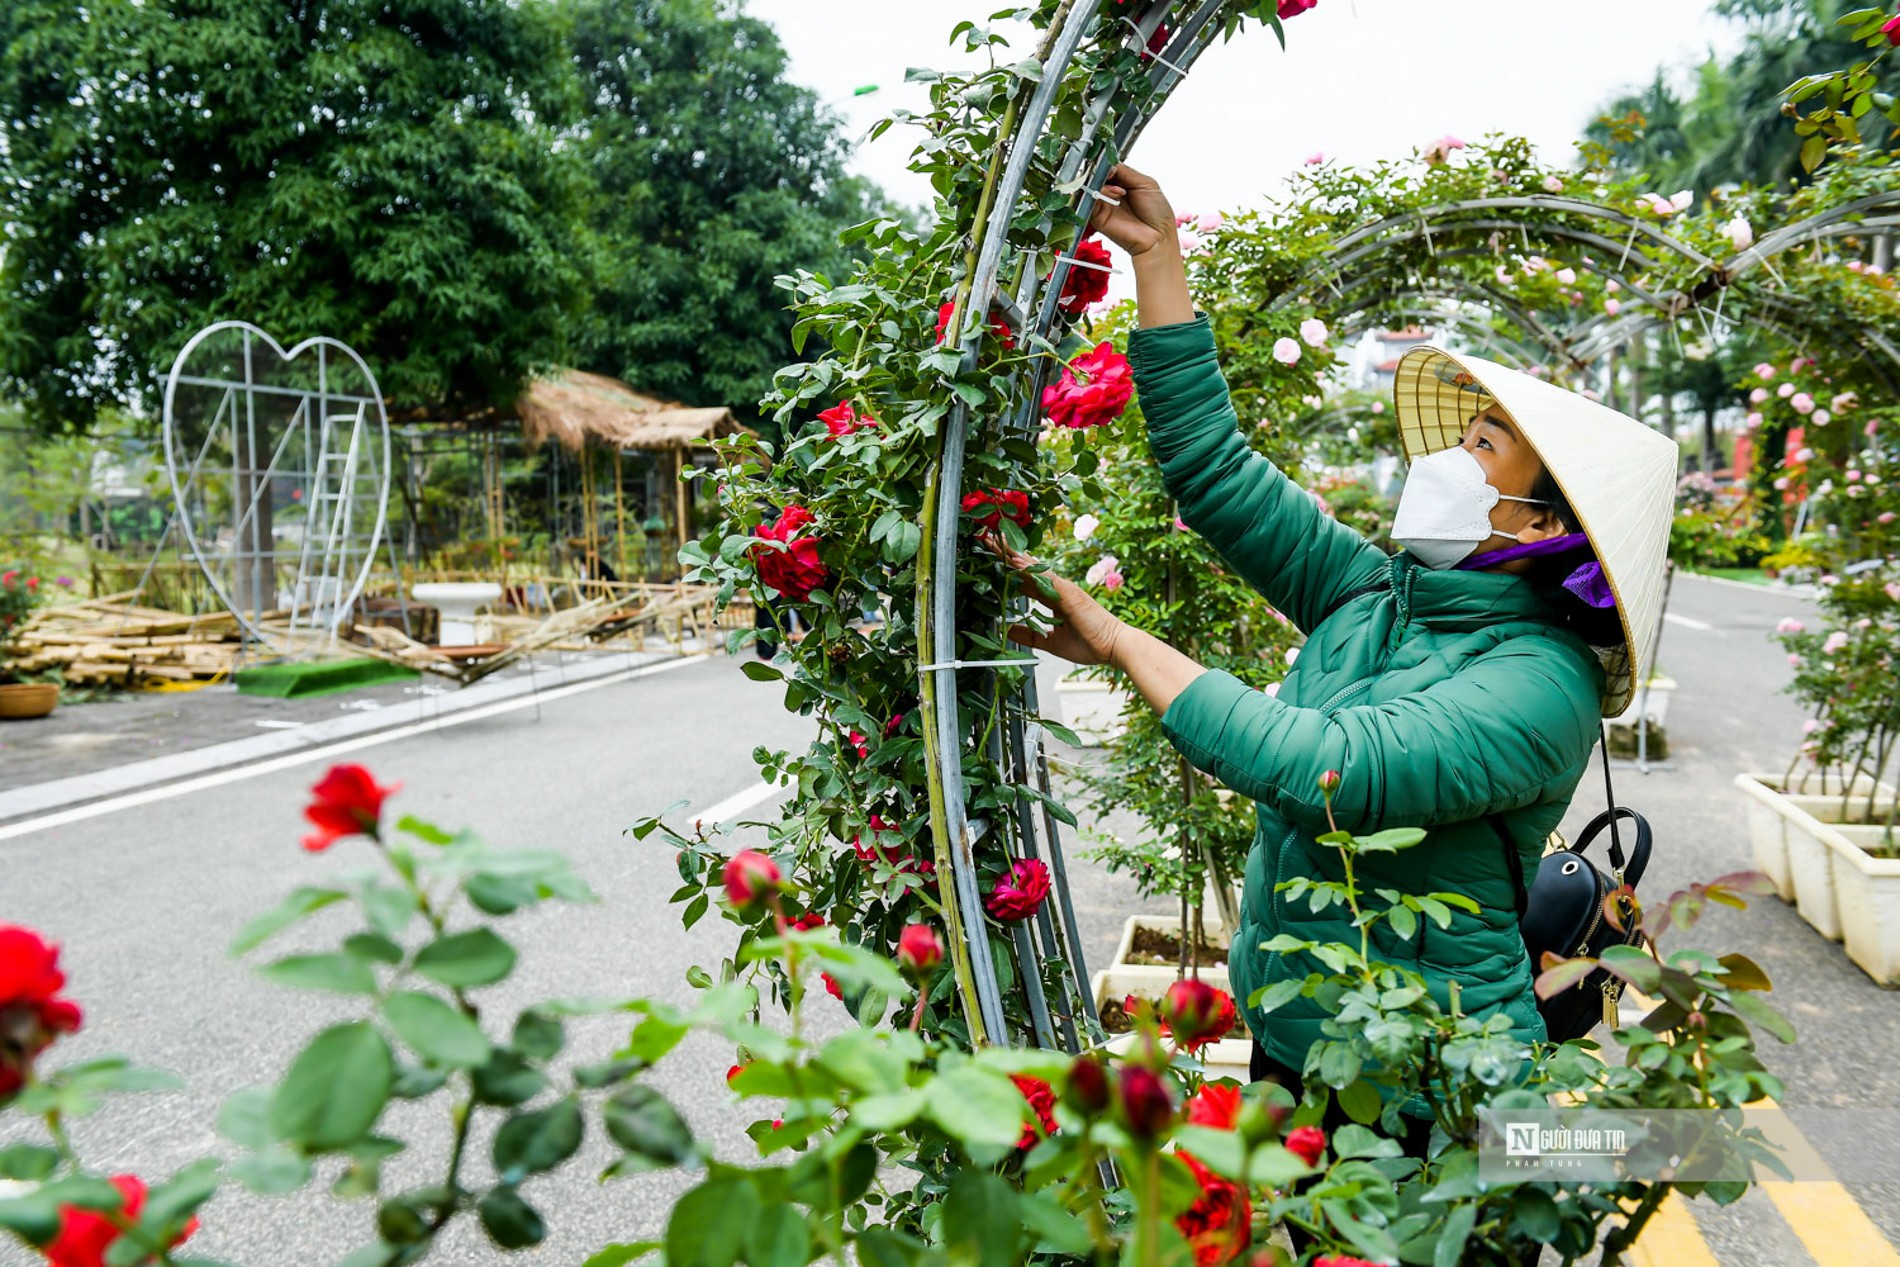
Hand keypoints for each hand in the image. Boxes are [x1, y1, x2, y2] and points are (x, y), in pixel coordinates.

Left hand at [978, 530, 1123, 666]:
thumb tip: (1009, 630)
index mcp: (1054, 598)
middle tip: (988, 540)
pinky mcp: (1069, 592)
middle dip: (1007, 555)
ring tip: (996, 542)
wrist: (1114, 647)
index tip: (993, 560)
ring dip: (1013, 555)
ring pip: (1033, 567)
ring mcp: (1063, 588)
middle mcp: (1057, 588)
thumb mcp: (1050, 641)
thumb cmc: (1090, 644)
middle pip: (1027, 568)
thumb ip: (1030, 634)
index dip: (1009, 570)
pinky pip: (1045, 577)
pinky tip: (1014, 560)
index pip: (1026, 580)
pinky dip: (1029, 568)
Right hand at [1087, 163, 1178, 258]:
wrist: (1158, 237)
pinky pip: (1090, 200)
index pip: (1107, 168)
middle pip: (1096, 176)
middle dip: (1102, 171)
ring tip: (1120, 189)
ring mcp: (1103, 204)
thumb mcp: (1146, 183)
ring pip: (1090, 186)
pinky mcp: (1097, 216)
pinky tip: (1116, 195)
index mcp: (1122, 184)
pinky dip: (1101, 193)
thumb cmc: (1157, 213)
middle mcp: (1110, 193)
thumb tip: (1109, 164)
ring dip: (1102, 182)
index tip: (1112, 163)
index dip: (1107, 164)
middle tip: (1113, 173)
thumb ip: (1126, 172)